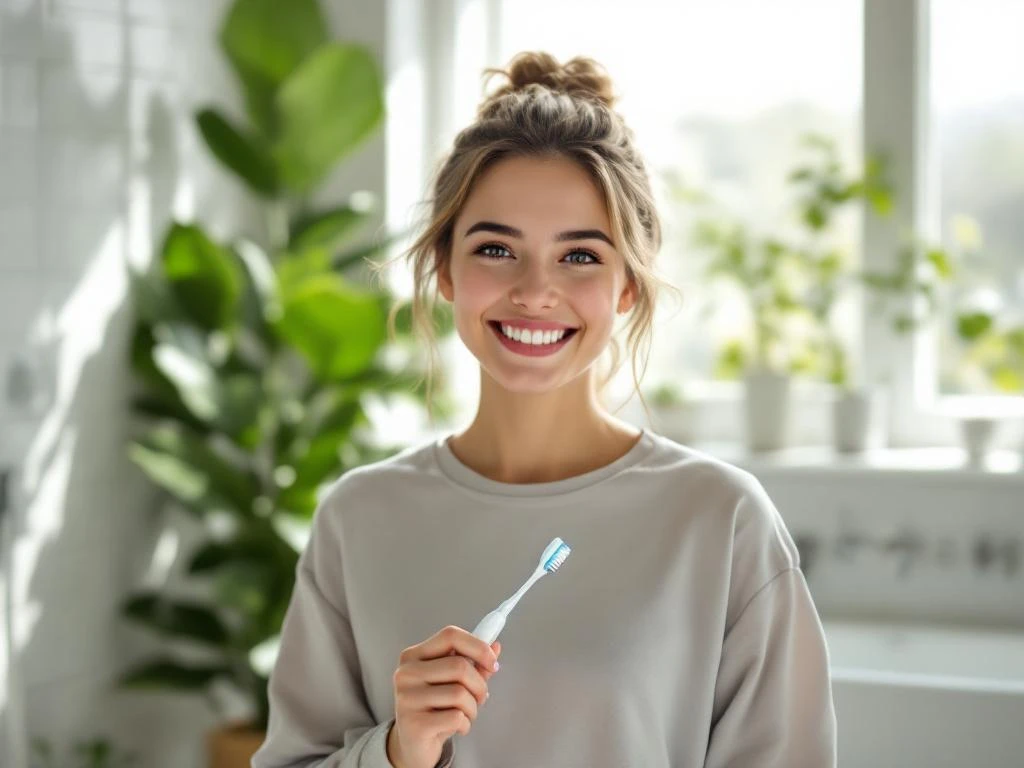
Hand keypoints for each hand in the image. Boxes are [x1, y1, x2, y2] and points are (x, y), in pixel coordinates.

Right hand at [386, 625, 501, 767]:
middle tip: (480, 698)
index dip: (478, 646)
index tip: (493, 663)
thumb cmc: (435, 709)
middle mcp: (406, 673)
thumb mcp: (453, 682)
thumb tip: (495, 645)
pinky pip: (456, 717)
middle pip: (460, 666)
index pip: (450, 636)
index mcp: (414, 655)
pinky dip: (465, 724)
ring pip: (460, 693)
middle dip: (480, 686)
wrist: (413, 747)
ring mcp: (407, 698)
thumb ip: (473, 663)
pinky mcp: (414, 724)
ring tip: (465, 714)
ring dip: (473, 708)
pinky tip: (457, 728)